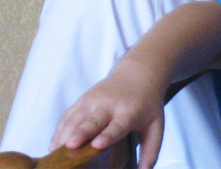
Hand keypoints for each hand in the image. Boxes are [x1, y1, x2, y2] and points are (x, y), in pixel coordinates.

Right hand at [51, 59, 166, 168]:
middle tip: (69, 147)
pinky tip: (54, 147)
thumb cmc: (147, 104)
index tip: (98, 145)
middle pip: (92, 121)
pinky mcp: (81, 100)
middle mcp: (109, 105)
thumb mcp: (156, 125)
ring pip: (74, 119)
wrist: (138, 74)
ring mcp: (92, 100)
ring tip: (55, 155)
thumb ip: (151, 151)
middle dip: (80, 134)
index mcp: (129, 111)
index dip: (107, 135)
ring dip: (64, 136)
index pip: (117, 126)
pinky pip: (67, 117)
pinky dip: (59, 131)